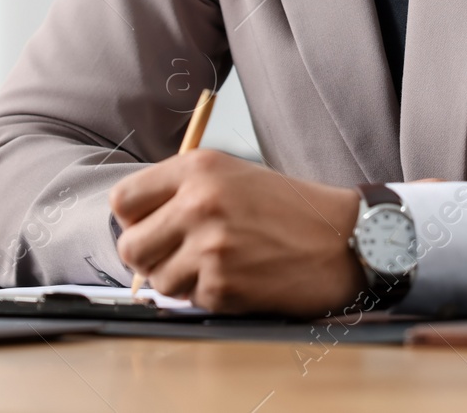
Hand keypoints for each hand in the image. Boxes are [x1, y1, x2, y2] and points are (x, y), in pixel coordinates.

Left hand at [109, 150, 363, 315]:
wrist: (343, 239)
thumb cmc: (291, 208)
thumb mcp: (234, 175)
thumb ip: (182, 190)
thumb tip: (136, 223)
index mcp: (198, 167)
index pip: (123, 199)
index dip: (134, 218)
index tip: (151, 226)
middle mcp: (199, 202)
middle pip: (130, 245)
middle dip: (148, 256)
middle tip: (175, 254)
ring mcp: (210, 246)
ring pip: (156, 279)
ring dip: (179, 280)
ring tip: (215, 265)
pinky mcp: (222, 285)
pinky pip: (188, 300)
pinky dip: (208, 295)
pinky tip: (238, 278)